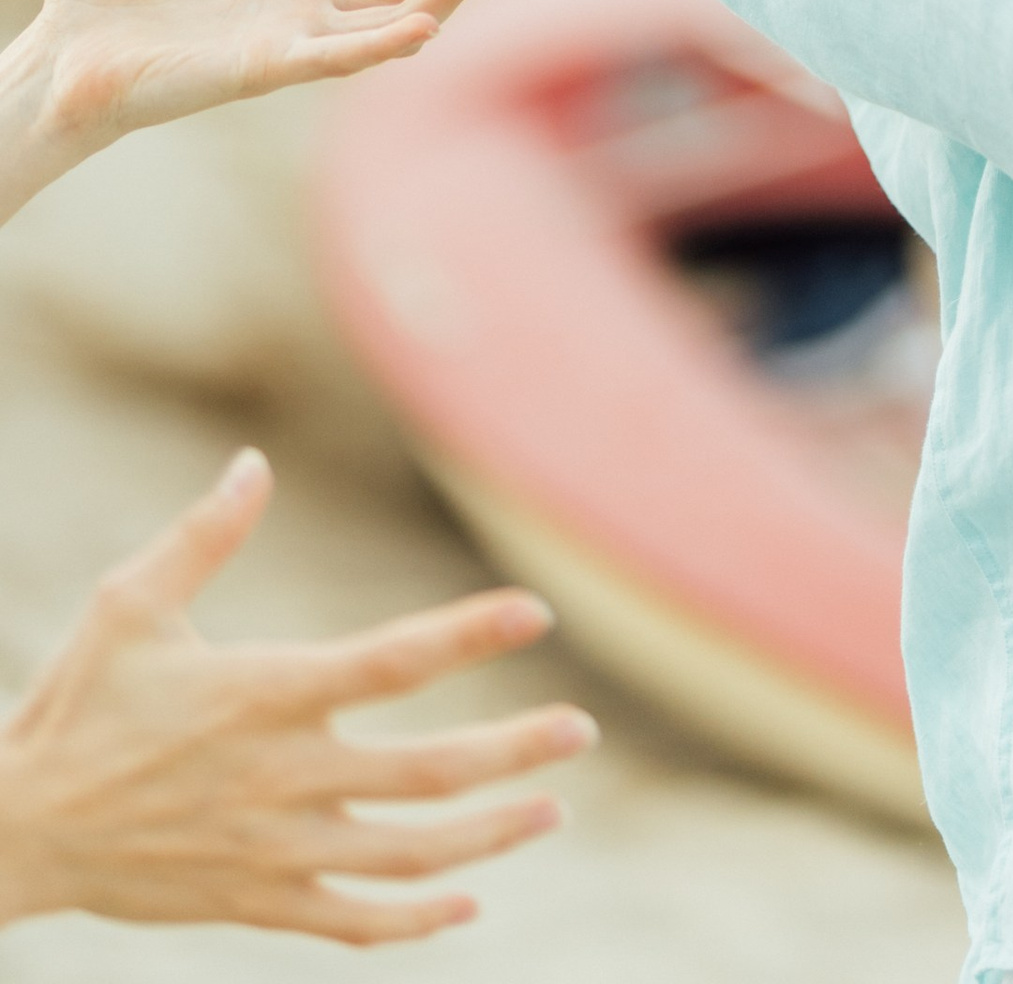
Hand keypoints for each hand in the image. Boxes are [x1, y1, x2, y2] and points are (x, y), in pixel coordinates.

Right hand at [0, 449, 591, 940]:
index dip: (469, 636)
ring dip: (487, 837)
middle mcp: (283, 778)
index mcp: (263, 695)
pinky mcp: (256, 902)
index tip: (536, 613)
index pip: (390, 661)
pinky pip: (352, 924)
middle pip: (423, 772)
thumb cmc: (77, 707)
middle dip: (511, 752)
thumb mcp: (129, 605)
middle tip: (580, 732)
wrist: (20, 833)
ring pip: (406, 857)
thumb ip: (203, 538)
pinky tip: (467, 905)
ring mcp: (274, 850)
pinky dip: (416, 922)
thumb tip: (254, 464)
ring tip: (549, 810)